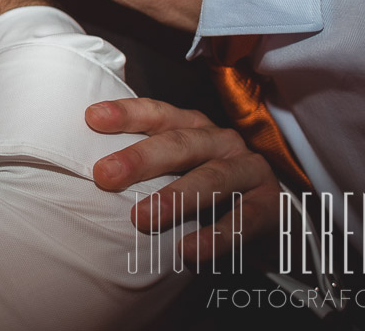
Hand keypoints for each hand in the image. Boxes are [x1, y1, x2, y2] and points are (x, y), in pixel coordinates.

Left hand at [85, 97, 277, 261]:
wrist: (273, 220)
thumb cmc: (211, 190)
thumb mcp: (181, 169)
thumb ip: (147, 167)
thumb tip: (92, 173)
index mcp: (196, 128)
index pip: (159, 114)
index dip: (127, 114)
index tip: (91, 118)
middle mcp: (222, 142)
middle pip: (181, 144)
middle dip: (141, 158)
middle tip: (105, 175)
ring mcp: (249, 171)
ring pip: (211, 179)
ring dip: (175, 198)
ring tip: (142, 219)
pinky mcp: (270, 206)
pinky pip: (242, 221)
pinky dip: (214, 237)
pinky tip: (188, 251)